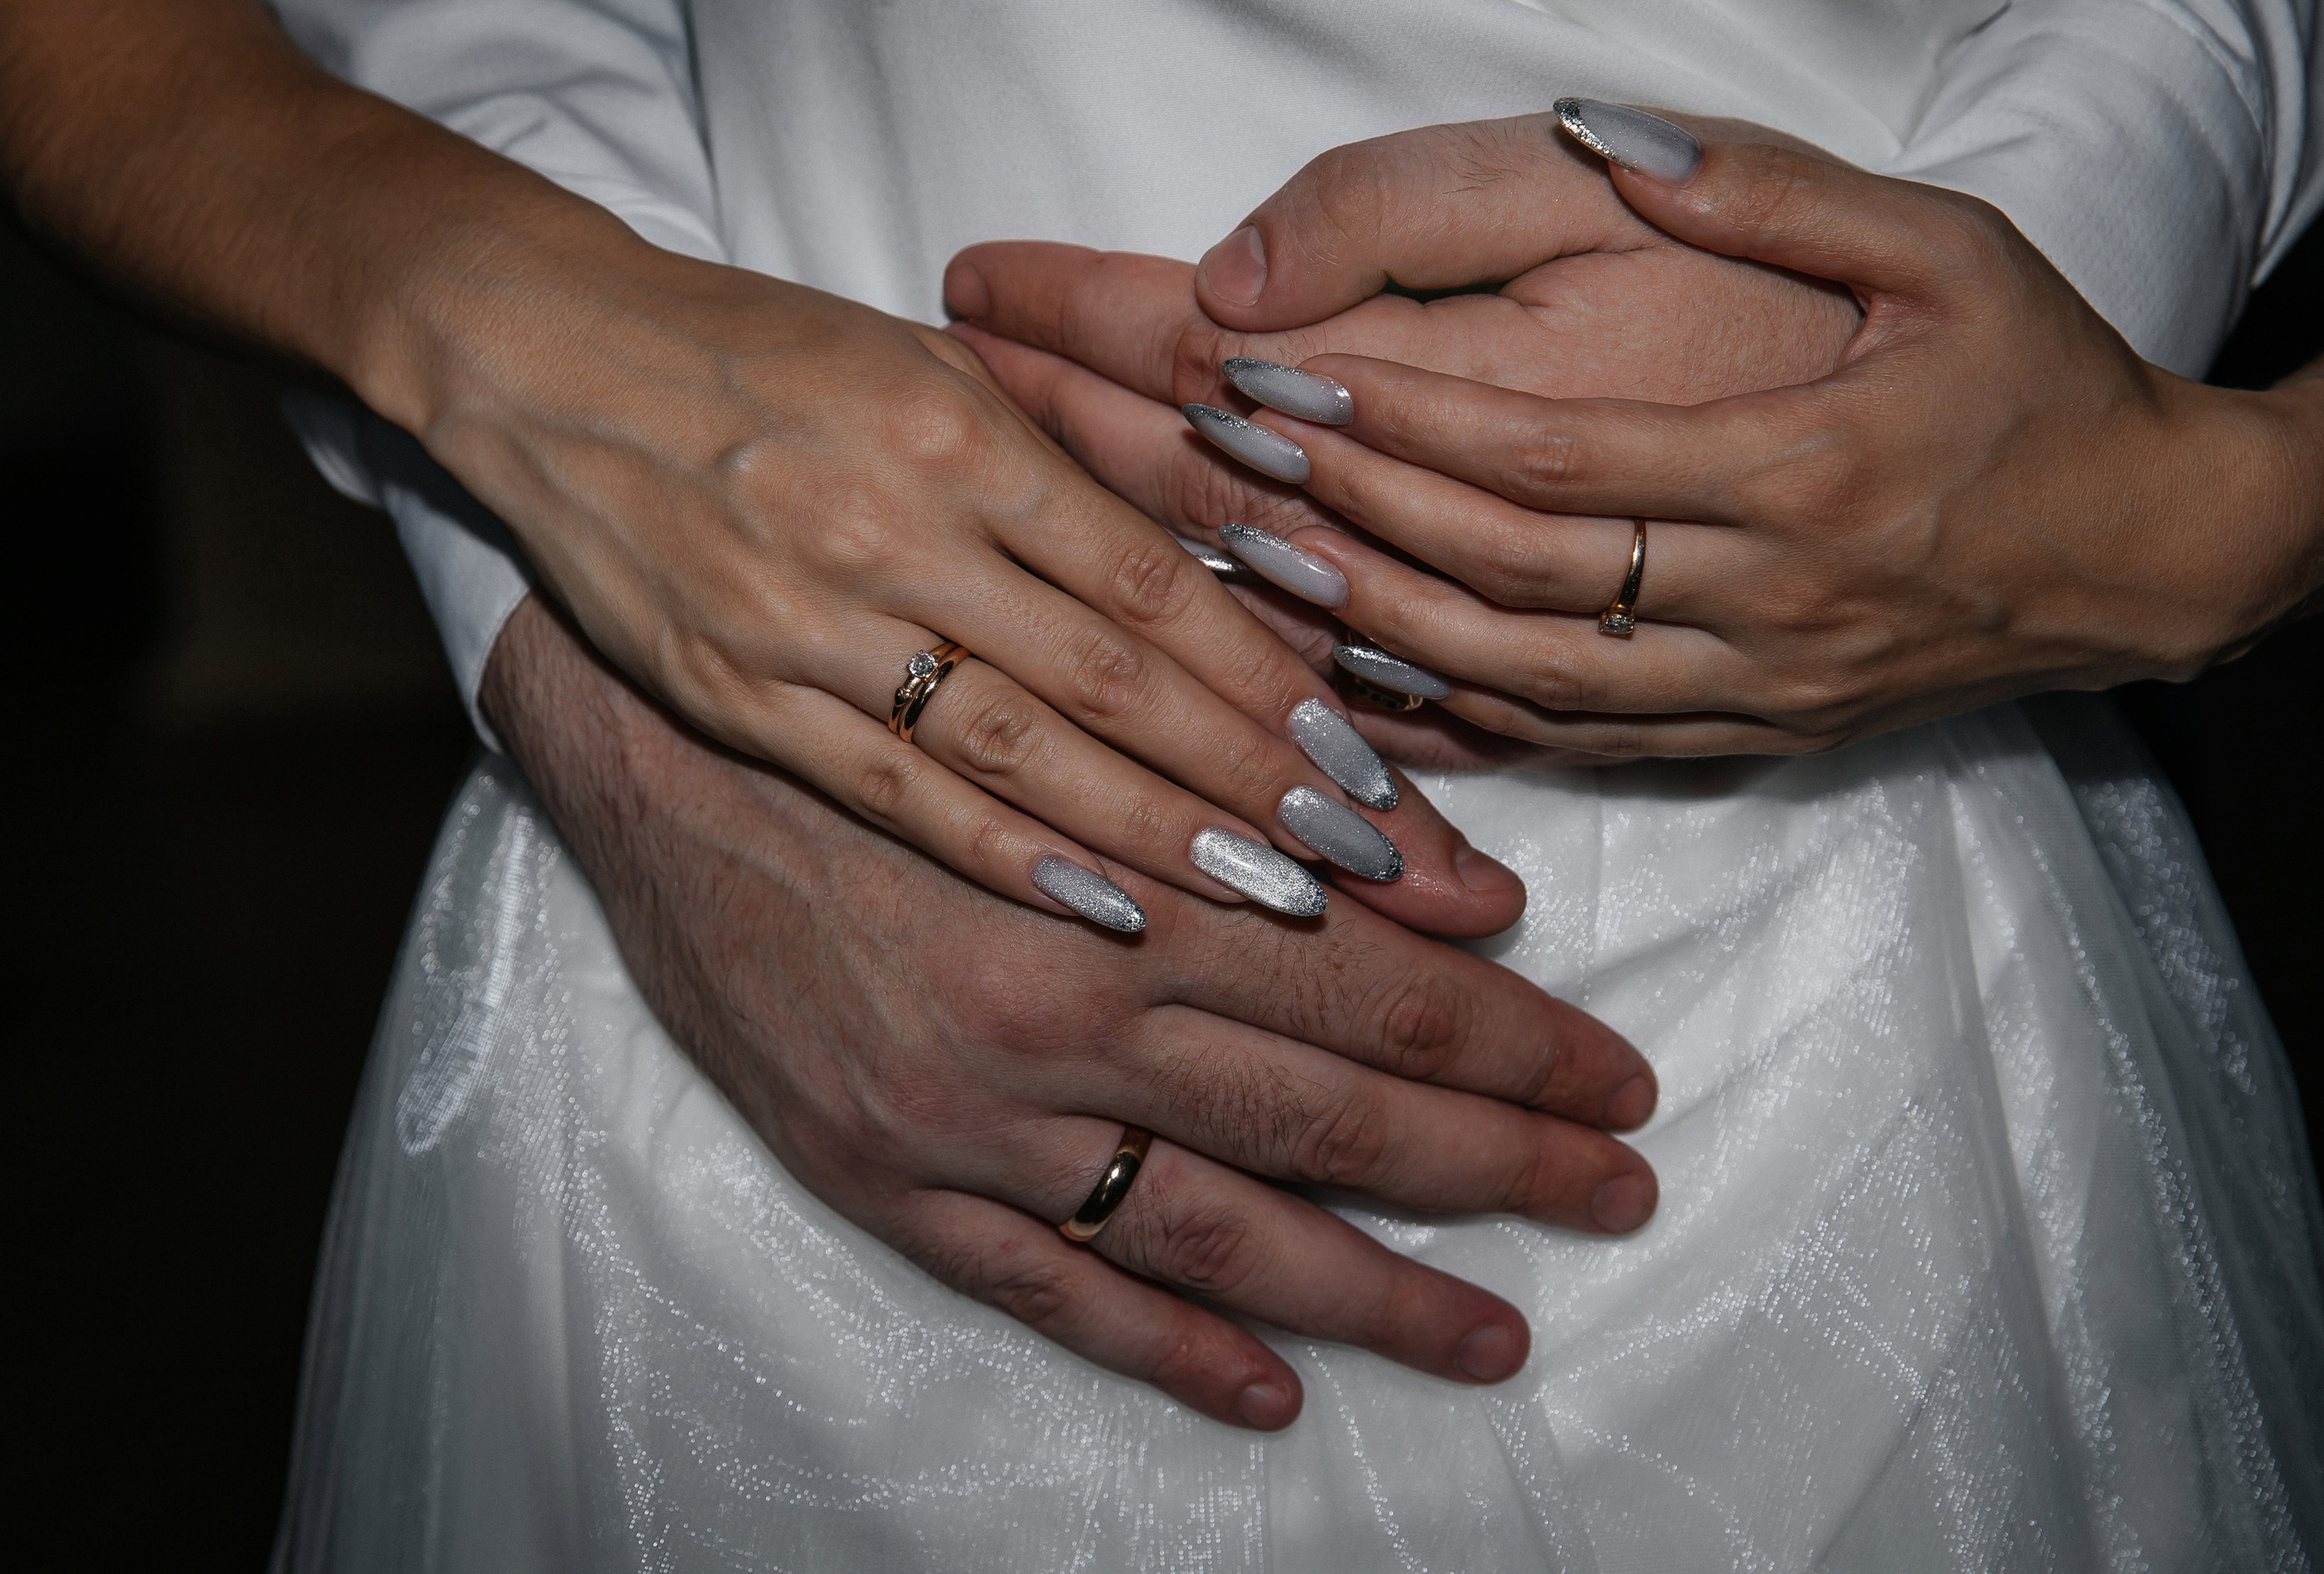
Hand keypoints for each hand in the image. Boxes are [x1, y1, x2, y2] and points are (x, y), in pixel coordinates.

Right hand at [381, 206, 1525, 930]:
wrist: (554, 370)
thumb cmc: (774, 364)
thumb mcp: (939, 377)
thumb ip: (1071, 476)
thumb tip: (1226, 575)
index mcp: (964, 434)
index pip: (1156, 583)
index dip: (1269, 680)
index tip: (1365, 762)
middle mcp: (898, 529)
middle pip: (1115, 681)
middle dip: (1253, 779)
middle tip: (1371, 861)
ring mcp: (808, 623)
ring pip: (1017, 751)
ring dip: (1158, 833)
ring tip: (1276, 900)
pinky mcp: (738, 697)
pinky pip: (893, 792)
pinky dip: (1003, 853)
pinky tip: (1103, 905)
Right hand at [481, 593, 1661, 1429]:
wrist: (659, 750)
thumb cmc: (892, 693)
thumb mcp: (1083, 693)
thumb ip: (1262, 768)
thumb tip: (1448, 859)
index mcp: (1125, 877)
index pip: (1371, 981)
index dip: (1512, 1036)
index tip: (1617, 1074)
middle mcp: (1060, 1012)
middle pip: (1325, 1111)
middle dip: (1497, 1160)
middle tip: (1619, 1189)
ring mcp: (968, 1117)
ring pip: (1209, 1231)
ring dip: (1373, 1291)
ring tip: (1499, 1332)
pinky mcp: (884, 1176)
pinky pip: (1047, 1293)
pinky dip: (1166, 1351)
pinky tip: (1274, 1391)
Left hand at [1242, 118, 2323, 750]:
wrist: (2144, 556)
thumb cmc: (2043, 387)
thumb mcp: (1944, 252)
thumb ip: (1777, 198)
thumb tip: (1614, 148)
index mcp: (1803, 473)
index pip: (1556, 459)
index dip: (1406, 425)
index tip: (1287, 381)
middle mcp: (1768, 602)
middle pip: (1514, 577)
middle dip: (1358, 518)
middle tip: (1234, 467)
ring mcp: (1755, 688)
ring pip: (1526, 682)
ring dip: (1379, 630)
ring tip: (1262, 567)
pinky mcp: (1751, 737)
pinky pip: (1576, 745)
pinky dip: (1459, 717)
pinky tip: (1362, 677)